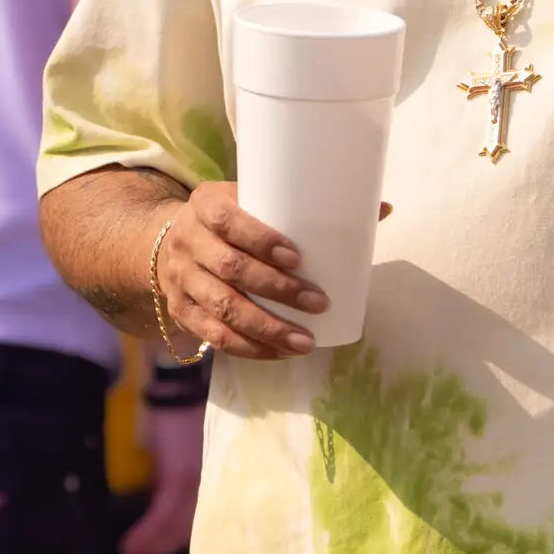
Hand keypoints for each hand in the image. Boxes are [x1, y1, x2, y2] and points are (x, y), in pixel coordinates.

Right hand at [117, 401, 204, 553]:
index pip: (187, 519)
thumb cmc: (163, 416)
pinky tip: (130, 546)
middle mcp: (198, 482)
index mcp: (194, 476)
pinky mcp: (181, 476)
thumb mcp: (160, 451)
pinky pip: (165, 514)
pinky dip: (148, 534)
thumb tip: (136, 494)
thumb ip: (155, 474)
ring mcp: (192, 481)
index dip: (167, 540)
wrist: (174, 388)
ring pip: (176, 527)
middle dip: (159, 549)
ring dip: (152, 547)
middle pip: (183, 529)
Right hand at [152, 181, 390, 361]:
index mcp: (208, 204)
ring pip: (222, 308)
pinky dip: (248, 347)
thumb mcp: (256, 200)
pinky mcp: (181, 310)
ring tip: (305, 341)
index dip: (262, 240)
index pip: (230, 221)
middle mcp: (188, 240)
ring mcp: (181, 278)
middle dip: (278, 290)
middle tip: (318, 303)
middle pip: (230, 269)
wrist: (171, 240)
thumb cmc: (234, 219)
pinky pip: (213, 335)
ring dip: (267, 328)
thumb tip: (382, 209)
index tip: (298, 258)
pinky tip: (278, 353)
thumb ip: (308, 205)